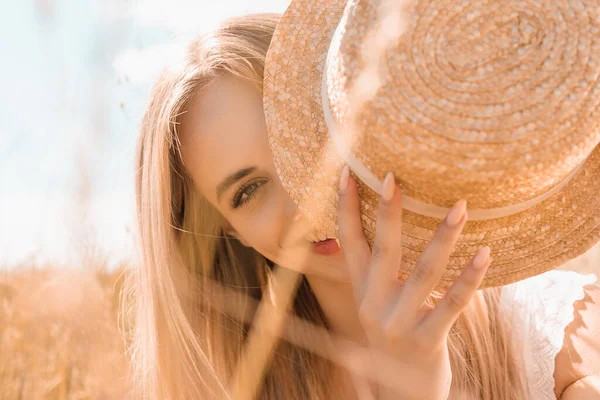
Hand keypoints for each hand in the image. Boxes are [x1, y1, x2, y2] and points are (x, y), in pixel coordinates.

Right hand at [337, 166, 491, 399]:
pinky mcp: (427, 341)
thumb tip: (386, 227)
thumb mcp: (376, 305)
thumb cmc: (395, 338)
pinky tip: (486, 253)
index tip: (347, 172)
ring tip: (460, 206)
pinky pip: (452, 304)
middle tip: (393, 177)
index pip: (348, 242)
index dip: (344, 208)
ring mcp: (399, 324)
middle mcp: (374, 305)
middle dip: (386, 213)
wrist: (400, 395)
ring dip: (443, 238)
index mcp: (361, 291)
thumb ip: (377, 272)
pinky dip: (470, 278)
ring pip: (422, 273)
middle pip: (382, 251)